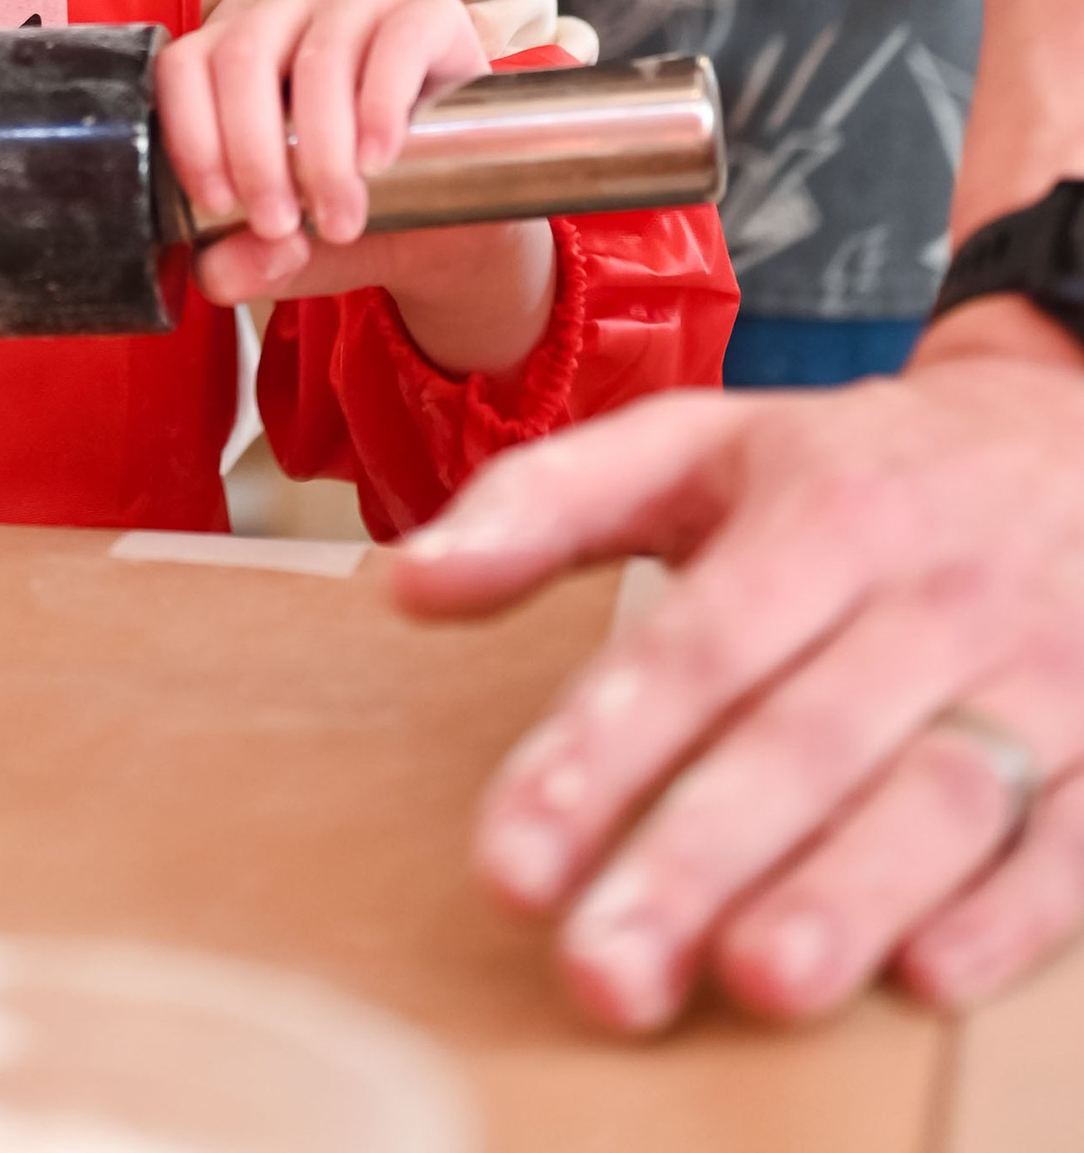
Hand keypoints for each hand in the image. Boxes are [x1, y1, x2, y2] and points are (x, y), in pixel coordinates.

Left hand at [156, 0, 553, 376]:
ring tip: (339, 218)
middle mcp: (288, 14)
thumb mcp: (288, 254)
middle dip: (255, 153)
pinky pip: (395, 41)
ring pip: (318, 56)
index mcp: (234, 54)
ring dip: (322, 149)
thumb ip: (244, 263)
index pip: (184, 66)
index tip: (220, 205)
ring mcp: (358, 5)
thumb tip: (226, 268)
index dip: (191, 134)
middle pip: (243, 57)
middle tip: (281, 224)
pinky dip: (381, 104)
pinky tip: (377, 159)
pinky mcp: (427, 14)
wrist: (450, 230)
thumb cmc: (352, 215)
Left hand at [388, 310, 1083, 1026]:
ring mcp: (1037, 674)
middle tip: (604, 968)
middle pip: (805, 735)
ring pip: (942, 793)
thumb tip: (404, 581)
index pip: (696, 642)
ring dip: (850, 894)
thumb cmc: (859, 468)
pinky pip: (1070, 842)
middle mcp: (930, 592)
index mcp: (822, 509)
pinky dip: (1010, 915)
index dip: (603, 754)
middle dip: (700, 857)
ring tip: (757, 981)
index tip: (513, 860)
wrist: (1079, 439)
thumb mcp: (701, 442)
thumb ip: (546, 501)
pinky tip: (929, 975)